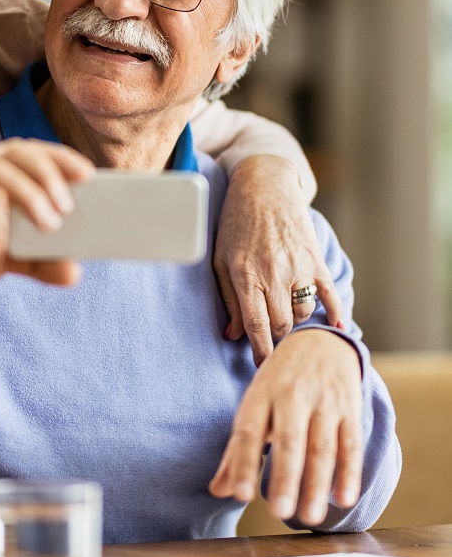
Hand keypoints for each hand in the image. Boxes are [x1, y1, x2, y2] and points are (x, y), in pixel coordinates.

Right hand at [0, 138, 95, 307]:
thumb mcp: (8, 260)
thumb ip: (40, 262)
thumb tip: (74, 272)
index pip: (30, 153)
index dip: (60, 157)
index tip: (89, 174)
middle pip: (14, 152)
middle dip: (48, 172)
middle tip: (69, 205)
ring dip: (27, 190)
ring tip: (48, 220)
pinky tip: (1, 207)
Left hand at [209, 328, 362, 526]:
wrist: (319, 342)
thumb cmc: (278, 383)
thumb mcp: (253, 406)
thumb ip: (236, 451)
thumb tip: (218, 491)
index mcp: (260, 394)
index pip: (248, 431)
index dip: (243, 462)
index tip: (240, 495)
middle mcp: (291, 395)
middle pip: (288, 440)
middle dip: (284, 477)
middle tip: (279, 512)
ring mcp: (323, 401)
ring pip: (321, 446)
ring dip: (316, 484)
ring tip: (309, 518)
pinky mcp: (349, 409)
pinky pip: (351, 443)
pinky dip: (349, 472)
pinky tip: (344, 499)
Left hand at [214, 155, 343, 364]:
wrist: (264, 186)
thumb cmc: (235, 223)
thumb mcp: (221, 259)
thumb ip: (228, 298)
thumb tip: (234, 335)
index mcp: (245, 275)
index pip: (255, 326)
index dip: (260, 352)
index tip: (262, 370)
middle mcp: (273, 273)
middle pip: (281, 324)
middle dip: (276, 339)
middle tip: (272, 344)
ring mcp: (298, 266)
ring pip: (303, 312)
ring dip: (295, 320)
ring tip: (285, 317)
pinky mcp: (316, 259)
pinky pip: (330, 294)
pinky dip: (334, 314)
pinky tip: (335, 326)